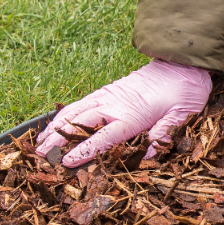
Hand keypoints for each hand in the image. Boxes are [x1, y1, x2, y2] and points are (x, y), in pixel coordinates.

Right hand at [35, 60, 211, 167]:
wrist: (182, 62)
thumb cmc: (185, 91)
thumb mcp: (183, 115)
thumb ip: (165, 133)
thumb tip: (151, 155)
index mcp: (133, 114)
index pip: (104, 136)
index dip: (85, 150)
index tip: (66, 162)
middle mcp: (115, 104)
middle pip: (80, 123)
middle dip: (58, 139)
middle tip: (39, 155)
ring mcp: (109, 95)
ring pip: (75, 111)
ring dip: (55, 126)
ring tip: (38, 142)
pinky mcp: (108, 90)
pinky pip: (81, 102)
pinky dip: (65, 113)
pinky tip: (55, 123)